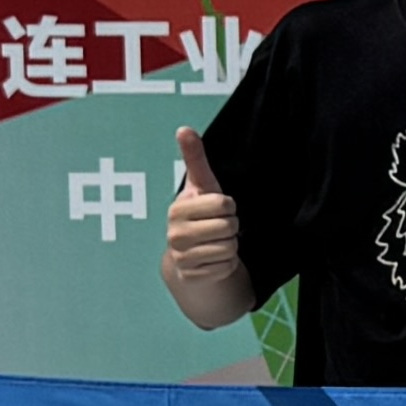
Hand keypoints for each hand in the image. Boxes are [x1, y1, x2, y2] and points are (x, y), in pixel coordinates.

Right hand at [164, 128, 247, 307]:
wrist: (188, 253)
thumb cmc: (199, 213)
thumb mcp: (201, 185)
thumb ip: (194, 157)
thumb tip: (184, 129)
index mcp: (177, 209)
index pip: (224, 204)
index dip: (228, 206)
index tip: (218, 209)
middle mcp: (175, 235)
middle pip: (228, 227)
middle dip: (231, 226)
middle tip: (218, 227)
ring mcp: (182, 258)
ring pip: (229, 248)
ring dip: (230, 245)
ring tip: (216, 241)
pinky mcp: (192, 277)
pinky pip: (227, 267)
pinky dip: (227, 264)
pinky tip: (214, 259)